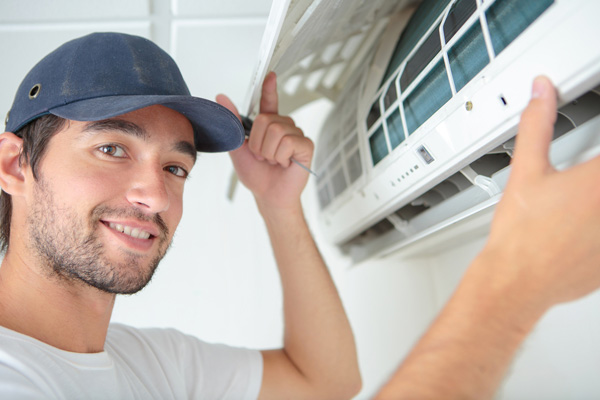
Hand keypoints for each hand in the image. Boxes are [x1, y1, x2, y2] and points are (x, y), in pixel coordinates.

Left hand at [216, 72, 313, 211]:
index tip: (270, 75)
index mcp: (270, 126)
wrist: (267, 195)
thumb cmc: (256, 175)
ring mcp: (297, 135)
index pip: (270, 102)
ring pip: (276, 131)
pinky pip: (288, 142)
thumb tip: (221, 97)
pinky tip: (284, 164)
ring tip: (273, 161)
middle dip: (258, 143)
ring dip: (268, 152)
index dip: (269, 88)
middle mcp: (285, 127)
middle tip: (263, 157)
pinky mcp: (306, 145)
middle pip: (266, 120)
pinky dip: (280, 156)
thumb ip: (232, 122)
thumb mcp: (238, 146)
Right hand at [481, 76, 599, 310]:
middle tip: (580, 180)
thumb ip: (536, 126)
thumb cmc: (521, 236)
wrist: (517, 281)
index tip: (587, 161)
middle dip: (591, 176)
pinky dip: (597, 223)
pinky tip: (584, 226)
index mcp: (599, 180)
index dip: (594, 157)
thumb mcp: (525, 172)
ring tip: (579, 203)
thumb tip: (541, 93)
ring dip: (595, 202)